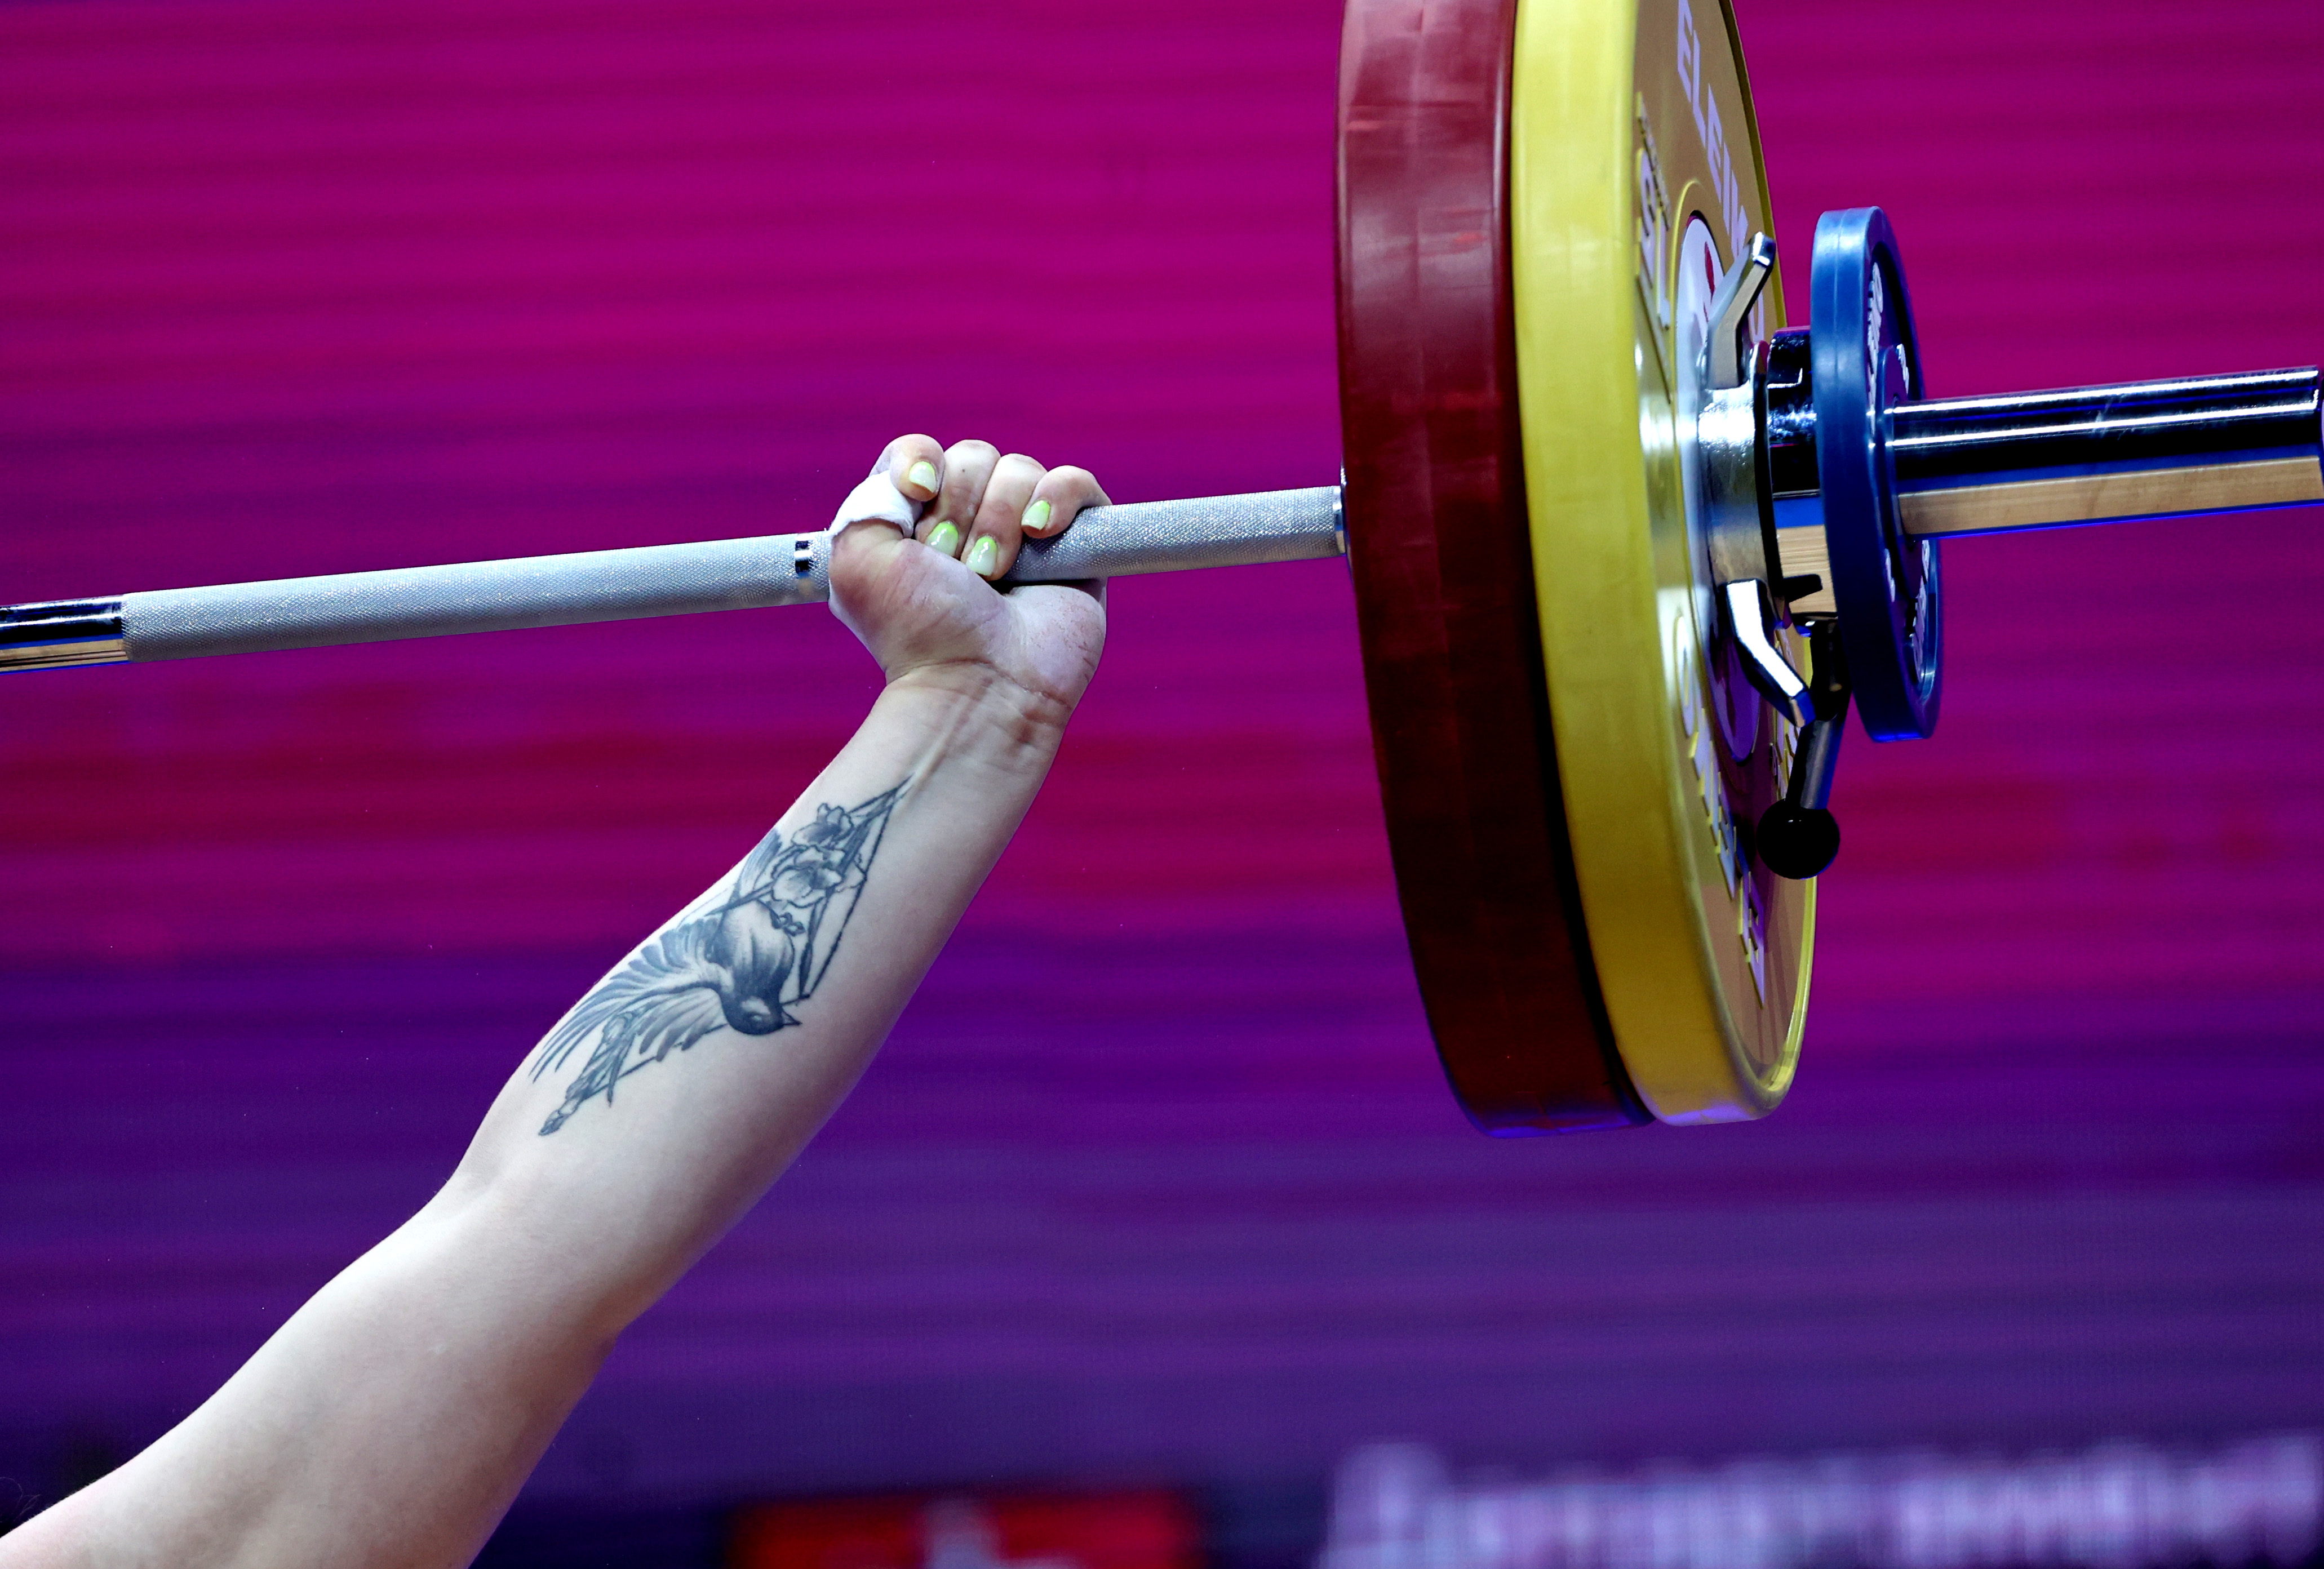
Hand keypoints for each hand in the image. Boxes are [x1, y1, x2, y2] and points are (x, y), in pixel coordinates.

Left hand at [828, 436, 1110, 719]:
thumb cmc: (919, 632)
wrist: (979, 684)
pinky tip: (1040, 534)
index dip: (920, 462)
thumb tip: (917, 471)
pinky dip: (1059, 498)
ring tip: (993, 576)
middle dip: (959, 507)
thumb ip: (868, 499)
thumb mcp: (856, 559)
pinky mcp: (1076, 548)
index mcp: (915, 524)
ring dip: (999, 520)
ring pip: (1021, 470)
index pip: (921, 451)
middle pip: (973, 456)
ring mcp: (1025, 535)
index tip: (916, 495)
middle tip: (954, 567)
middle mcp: (969, 524)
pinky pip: (1078, 485)